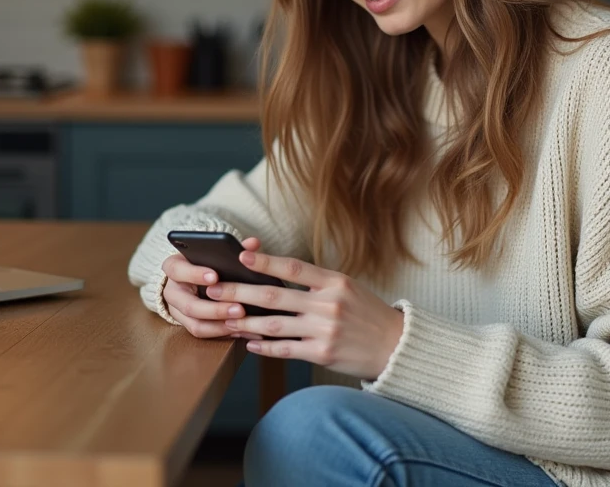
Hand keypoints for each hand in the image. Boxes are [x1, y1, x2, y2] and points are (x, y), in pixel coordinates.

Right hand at [161, 237, 263, 339]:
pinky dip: (223, 333)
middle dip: (215, 309)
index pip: (177, 270)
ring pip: (195, 324)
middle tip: (239, 308)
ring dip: (220, 325)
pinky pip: (204, 333)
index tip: (215, 276)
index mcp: (173, 268)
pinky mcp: (187, 325)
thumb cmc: (204, 262)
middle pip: (189, 305)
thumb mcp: (212, 252)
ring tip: (243, 321)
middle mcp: (171, 292)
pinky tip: (242, 329)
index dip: (195, 274)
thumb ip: (232, 247)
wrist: (191, 278)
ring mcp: (177, 312)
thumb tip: (254, 243)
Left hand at [207, 249, 404, 380]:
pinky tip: (249, 343)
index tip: (241, 256)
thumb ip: (315, 282)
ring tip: (225, 318)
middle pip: (274, 295)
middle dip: (239, 292)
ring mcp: (325, 330)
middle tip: (214, 289)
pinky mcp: (323, 353)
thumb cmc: (366, 313)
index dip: (265, 260)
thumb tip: (275, 275)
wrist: (395, 345)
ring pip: (274, 324)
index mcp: (334, 282)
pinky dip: (264, 347)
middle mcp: (328, 304)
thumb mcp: (346, 288)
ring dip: (245, 322)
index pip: (293, 267)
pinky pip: (285, 349)